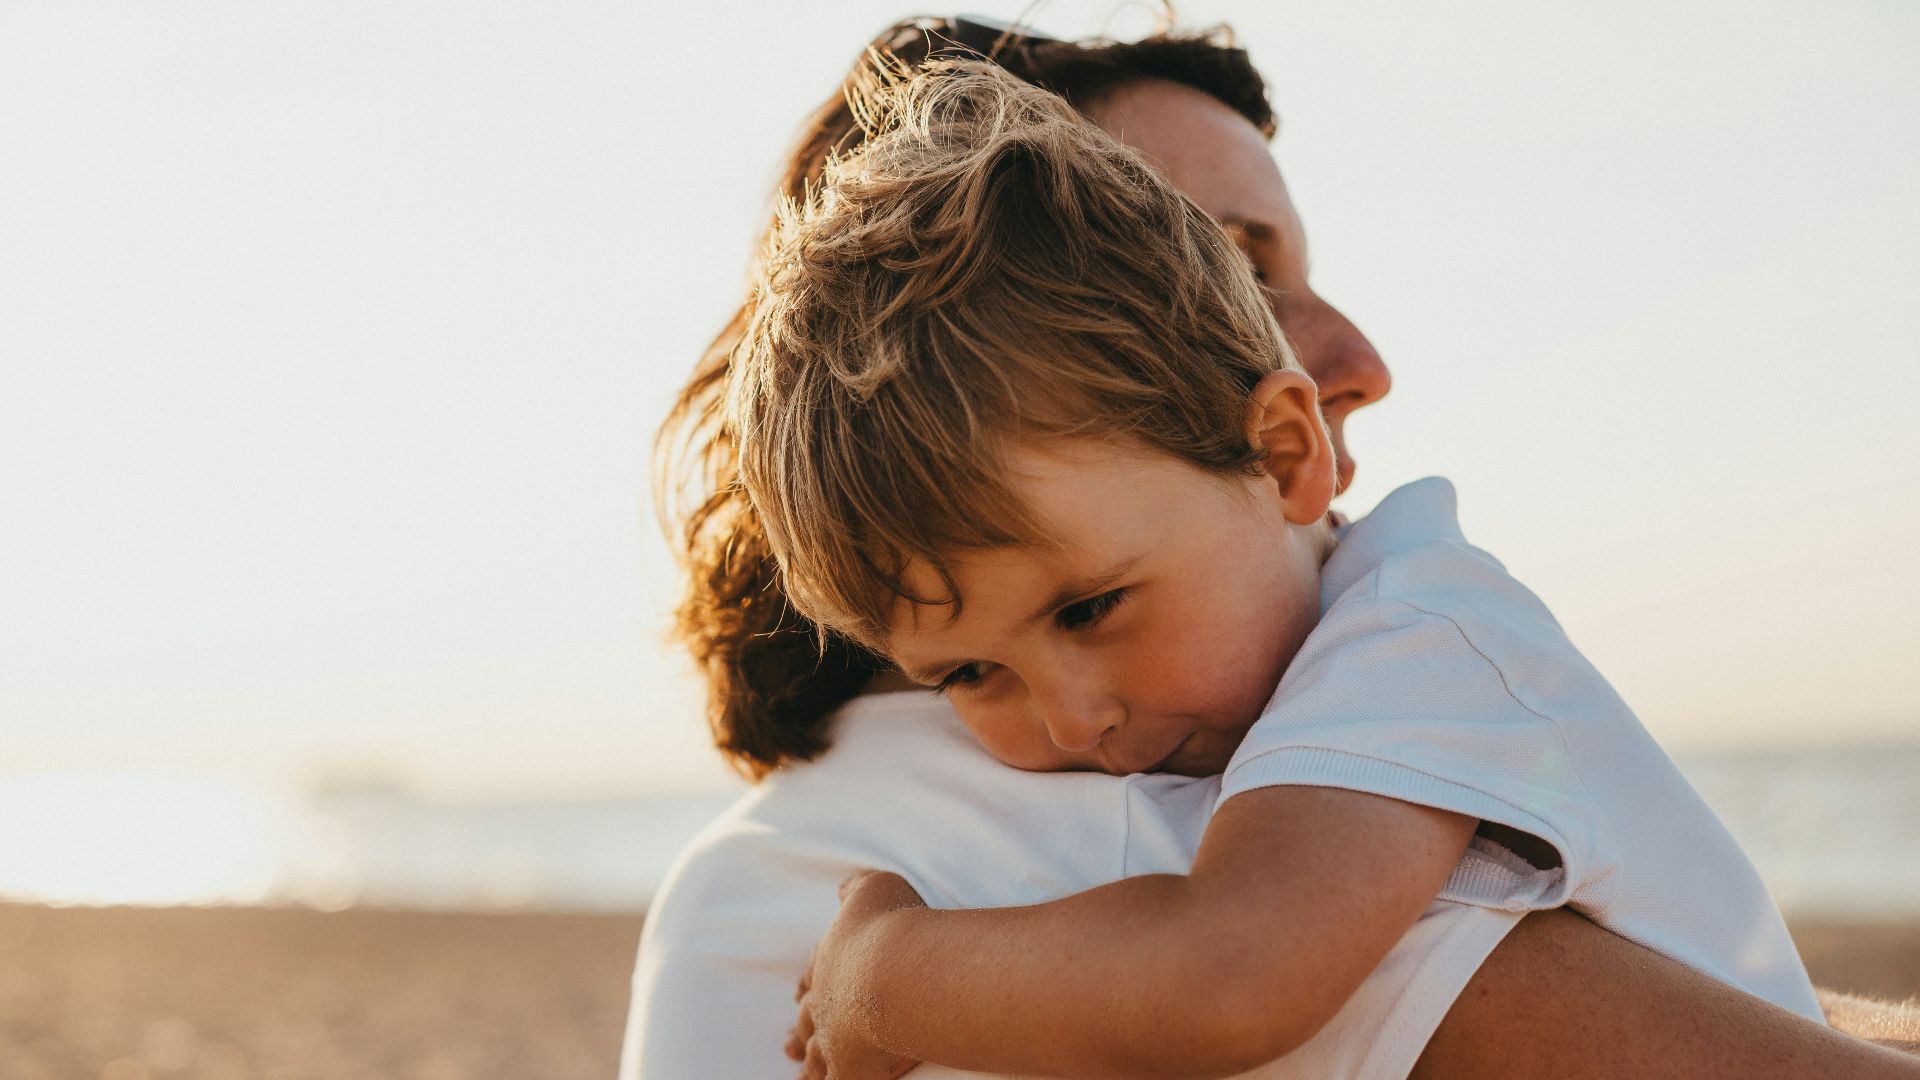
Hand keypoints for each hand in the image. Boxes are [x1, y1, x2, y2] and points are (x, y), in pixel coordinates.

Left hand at [785, 869, 926, 1079]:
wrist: (899, 969)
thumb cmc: (891, 925)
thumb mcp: (874, 888)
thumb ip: (856, 887)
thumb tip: (844, 888)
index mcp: (830, 959)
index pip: (814, 974)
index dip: (807, 984)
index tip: (798, 993)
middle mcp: (826, 999)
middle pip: (807, 1017)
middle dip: (800, 1028)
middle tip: (786, 1042)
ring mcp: (834, 1035)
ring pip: (814, 1053)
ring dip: (807, 1060)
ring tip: (799, 1069)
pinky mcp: (850, 1067)